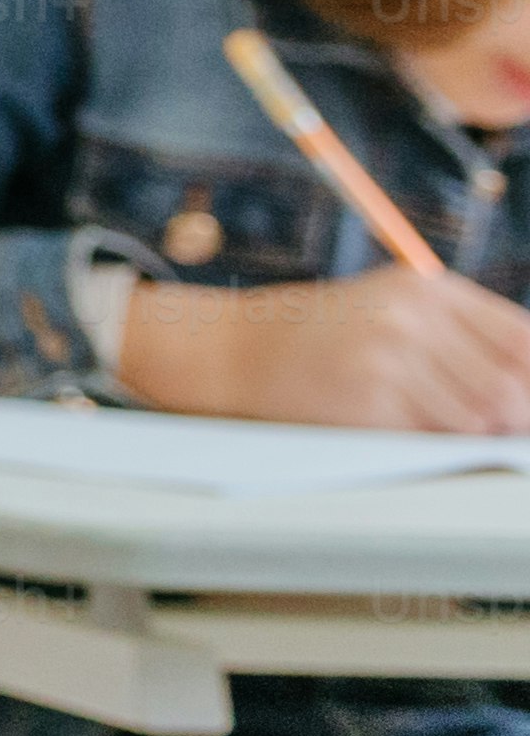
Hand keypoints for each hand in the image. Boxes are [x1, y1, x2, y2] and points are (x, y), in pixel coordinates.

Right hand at [123, 267, 529, 431]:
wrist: (235, 348)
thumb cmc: (322, 334)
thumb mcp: (393, 308)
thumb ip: (460, 335)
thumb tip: (525, 394)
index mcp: (426, 289)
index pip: (523, 340)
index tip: (525, 403)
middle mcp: (409, 318)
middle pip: (510, 386)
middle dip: (517, 419)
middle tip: (507, 431)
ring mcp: (386, 361)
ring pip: (478, 420)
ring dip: (476, 436)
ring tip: (450, 429)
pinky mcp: (365, 404)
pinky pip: (432, 439)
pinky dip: (435, 445)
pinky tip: (410, 431)